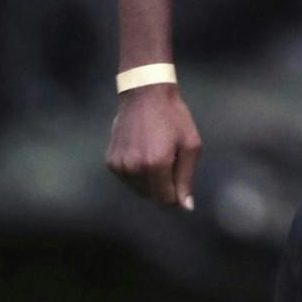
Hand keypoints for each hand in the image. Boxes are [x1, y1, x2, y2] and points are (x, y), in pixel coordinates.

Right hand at [105, 84, 202, 209]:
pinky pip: (127, 179)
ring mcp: (119, 166)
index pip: (166, 201)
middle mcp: (134, 168)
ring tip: (155, 153)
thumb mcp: (191, 145)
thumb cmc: (173, 117)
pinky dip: (136, 173)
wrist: (144, 94)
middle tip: (169, 159)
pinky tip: (142, 152)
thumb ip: (186, 178)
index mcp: (156, 165)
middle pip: (152, 197)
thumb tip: (186, 207)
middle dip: (163, 185)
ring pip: (139, 190)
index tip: (179, 178)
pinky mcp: (110, 162)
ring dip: (149, 180)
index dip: (176, 195)